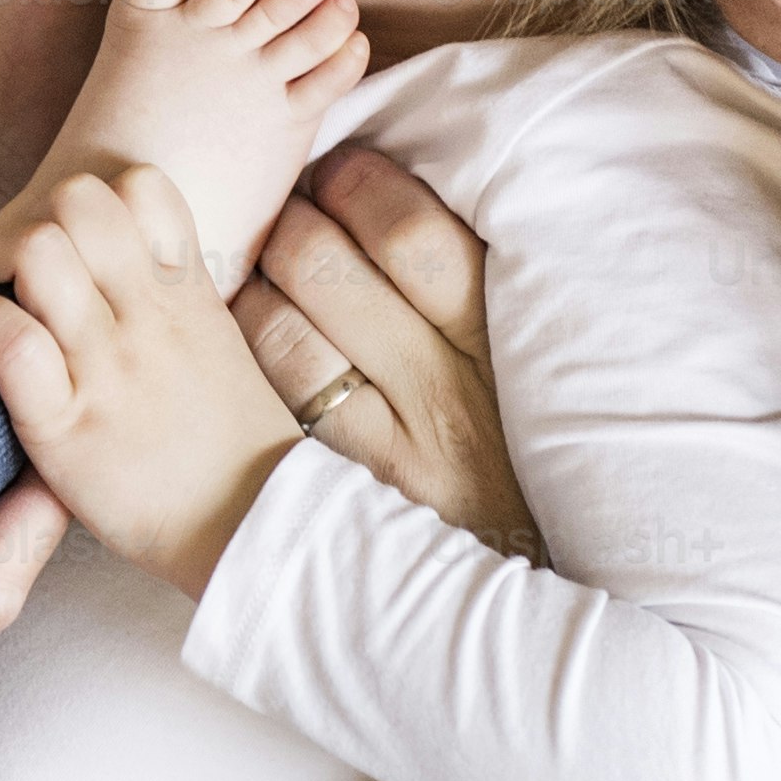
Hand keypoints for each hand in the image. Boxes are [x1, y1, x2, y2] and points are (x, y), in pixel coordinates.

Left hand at [0, 166, 307, 596]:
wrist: (251, 525)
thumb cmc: (227, 441)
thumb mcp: (215, 342)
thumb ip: (171, 294)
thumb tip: (124, 257)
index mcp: (185, 291)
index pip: (140, 184)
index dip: (95, 198)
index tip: (75, 241)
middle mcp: (147, 315)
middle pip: (77, 200)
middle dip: (32, 219)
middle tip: (12, 267)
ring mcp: (107, 366)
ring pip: (38, 252)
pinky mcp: (67, 426)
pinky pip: (13, 340)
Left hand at [235, 146, 532, 555]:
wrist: (532, 607)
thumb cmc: (539, 456)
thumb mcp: (541, 365)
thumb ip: (488, 285)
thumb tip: (408, 190)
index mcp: (508, 343)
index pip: (412, 233)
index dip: (358, 185)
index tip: (341, 174)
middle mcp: (447, 395)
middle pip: (328, 266)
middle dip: (292, 223)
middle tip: (289, 216)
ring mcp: (386, 450)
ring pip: (279, 330)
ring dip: (254, 286)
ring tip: (261, 276)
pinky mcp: (337, 496)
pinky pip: (264, 401)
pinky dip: (239, 357)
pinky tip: (238, 346)